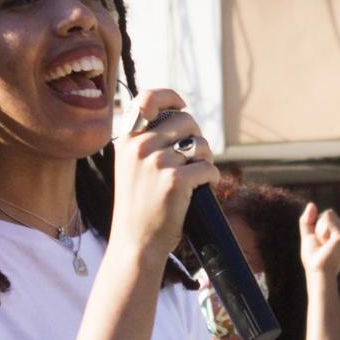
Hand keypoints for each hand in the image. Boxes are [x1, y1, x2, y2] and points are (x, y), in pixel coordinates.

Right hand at [112, 89, 219, 265]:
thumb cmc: (139, 205)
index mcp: (127, 140)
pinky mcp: (175, 180)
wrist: (136, 242)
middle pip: (185, 120)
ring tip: (197, 175)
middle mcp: (139, 147)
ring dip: (206, 158)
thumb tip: (180, 115)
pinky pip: (208, 167)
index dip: (170, 97)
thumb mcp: (131, 167)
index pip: (148, 98)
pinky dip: (212, 177)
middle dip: (196, 136)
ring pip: (200, 144)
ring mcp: (156, 162)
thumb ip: (147, 141)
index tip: (182, 105)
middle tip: (194, 156)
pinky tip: (205, 187)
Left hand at [298, 203, 339, 281]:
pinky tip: (326, 244)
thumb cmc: (314, 259)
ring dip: (319, 229)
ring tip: (324, 245)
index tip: (321, 244)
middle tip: (322, 245)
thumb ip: (308, 220)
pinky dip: (321, 230)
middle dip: (318, 226)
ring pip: (328, 214)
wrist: (318, 273)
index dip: (318, 226)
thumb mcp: (309, 236)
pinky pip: (328, 218)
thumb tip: (311, 204)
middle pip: (328, 213)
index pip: (327, 215)